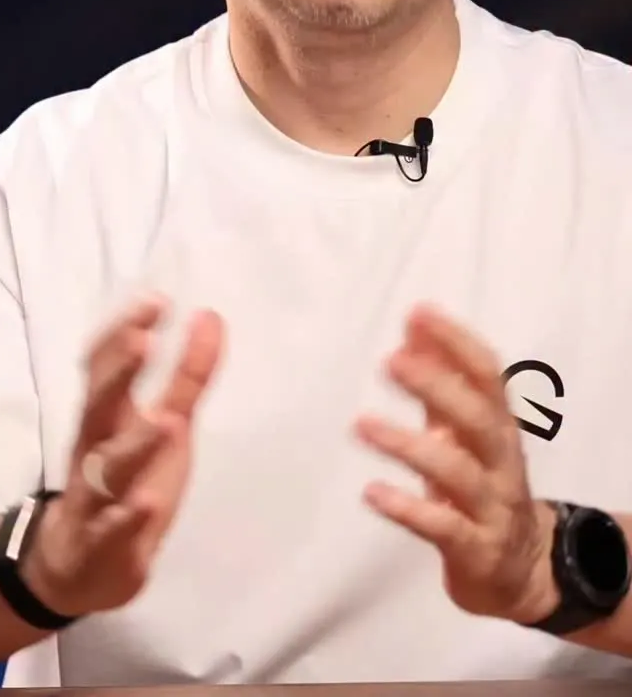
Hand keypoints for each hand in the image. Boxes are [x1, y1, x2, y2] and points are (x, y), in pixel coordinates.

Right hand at [23, 295, 222, 616]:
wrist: (81, 568)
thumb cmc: (128, 480)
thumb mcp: (160, 425)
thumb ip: (185, 378)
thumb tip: (211, 317)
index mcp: (106, 418)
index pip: (104, 368)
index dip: (125, 334)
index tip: (156, 302)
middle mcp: (95, 451)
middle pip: (98, 407)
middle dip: (118, 374)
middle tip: (144, 341)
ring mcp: (96, 498)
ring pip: (109, 470)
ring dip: (135, 445)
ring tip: (165, 422)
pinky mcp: (104, 546)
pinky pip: (111, 532)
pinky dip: (126, 519)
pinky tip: (146, 504)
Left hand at [355, 305, 559, 624]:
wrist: (523, 571)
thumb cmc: (481, 485)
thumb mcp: (465, 433)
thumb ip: (441, 382)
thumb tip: (412, 326)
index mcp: (499, 426)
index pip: (487, 375)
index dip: (456, 342)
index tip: (419, 313)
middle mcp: (502, 461)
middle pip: (477, 417)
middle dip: (437, 386)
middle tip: (390, 362)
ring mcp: (492, 506)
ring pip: (457, 471)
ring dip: (409, 445)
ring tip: (362, 424)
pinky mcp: (475, 549)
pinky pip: (443, 526)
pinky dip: (407, 508)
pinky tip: (371, 491)